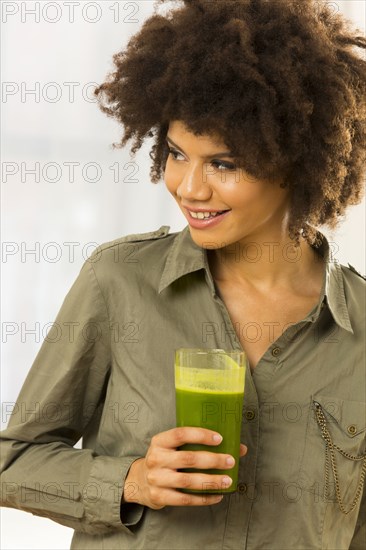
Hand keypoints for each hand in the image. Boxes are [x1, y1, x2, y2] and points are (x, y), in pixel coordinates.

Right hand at [122, 427, 247, 508]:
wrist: (138, 481)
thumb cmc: (164, 459)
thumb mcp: (173, 447)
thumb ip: (199, 444)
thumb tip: (239, 447)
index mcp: (160, 441)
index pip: (180, 434)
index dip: (201, 435)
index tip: (219, 438)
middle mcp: (156, 458)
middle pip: (188, 459)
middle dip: (213, 460)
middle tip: (230, 461)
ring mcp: (156, 479)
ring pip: (188, 481)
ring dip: (211, 481)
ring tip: (227, 480)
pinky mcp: (159, 496)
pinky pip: (186, 499)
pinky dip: (204, 498)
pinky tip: (217, 495)